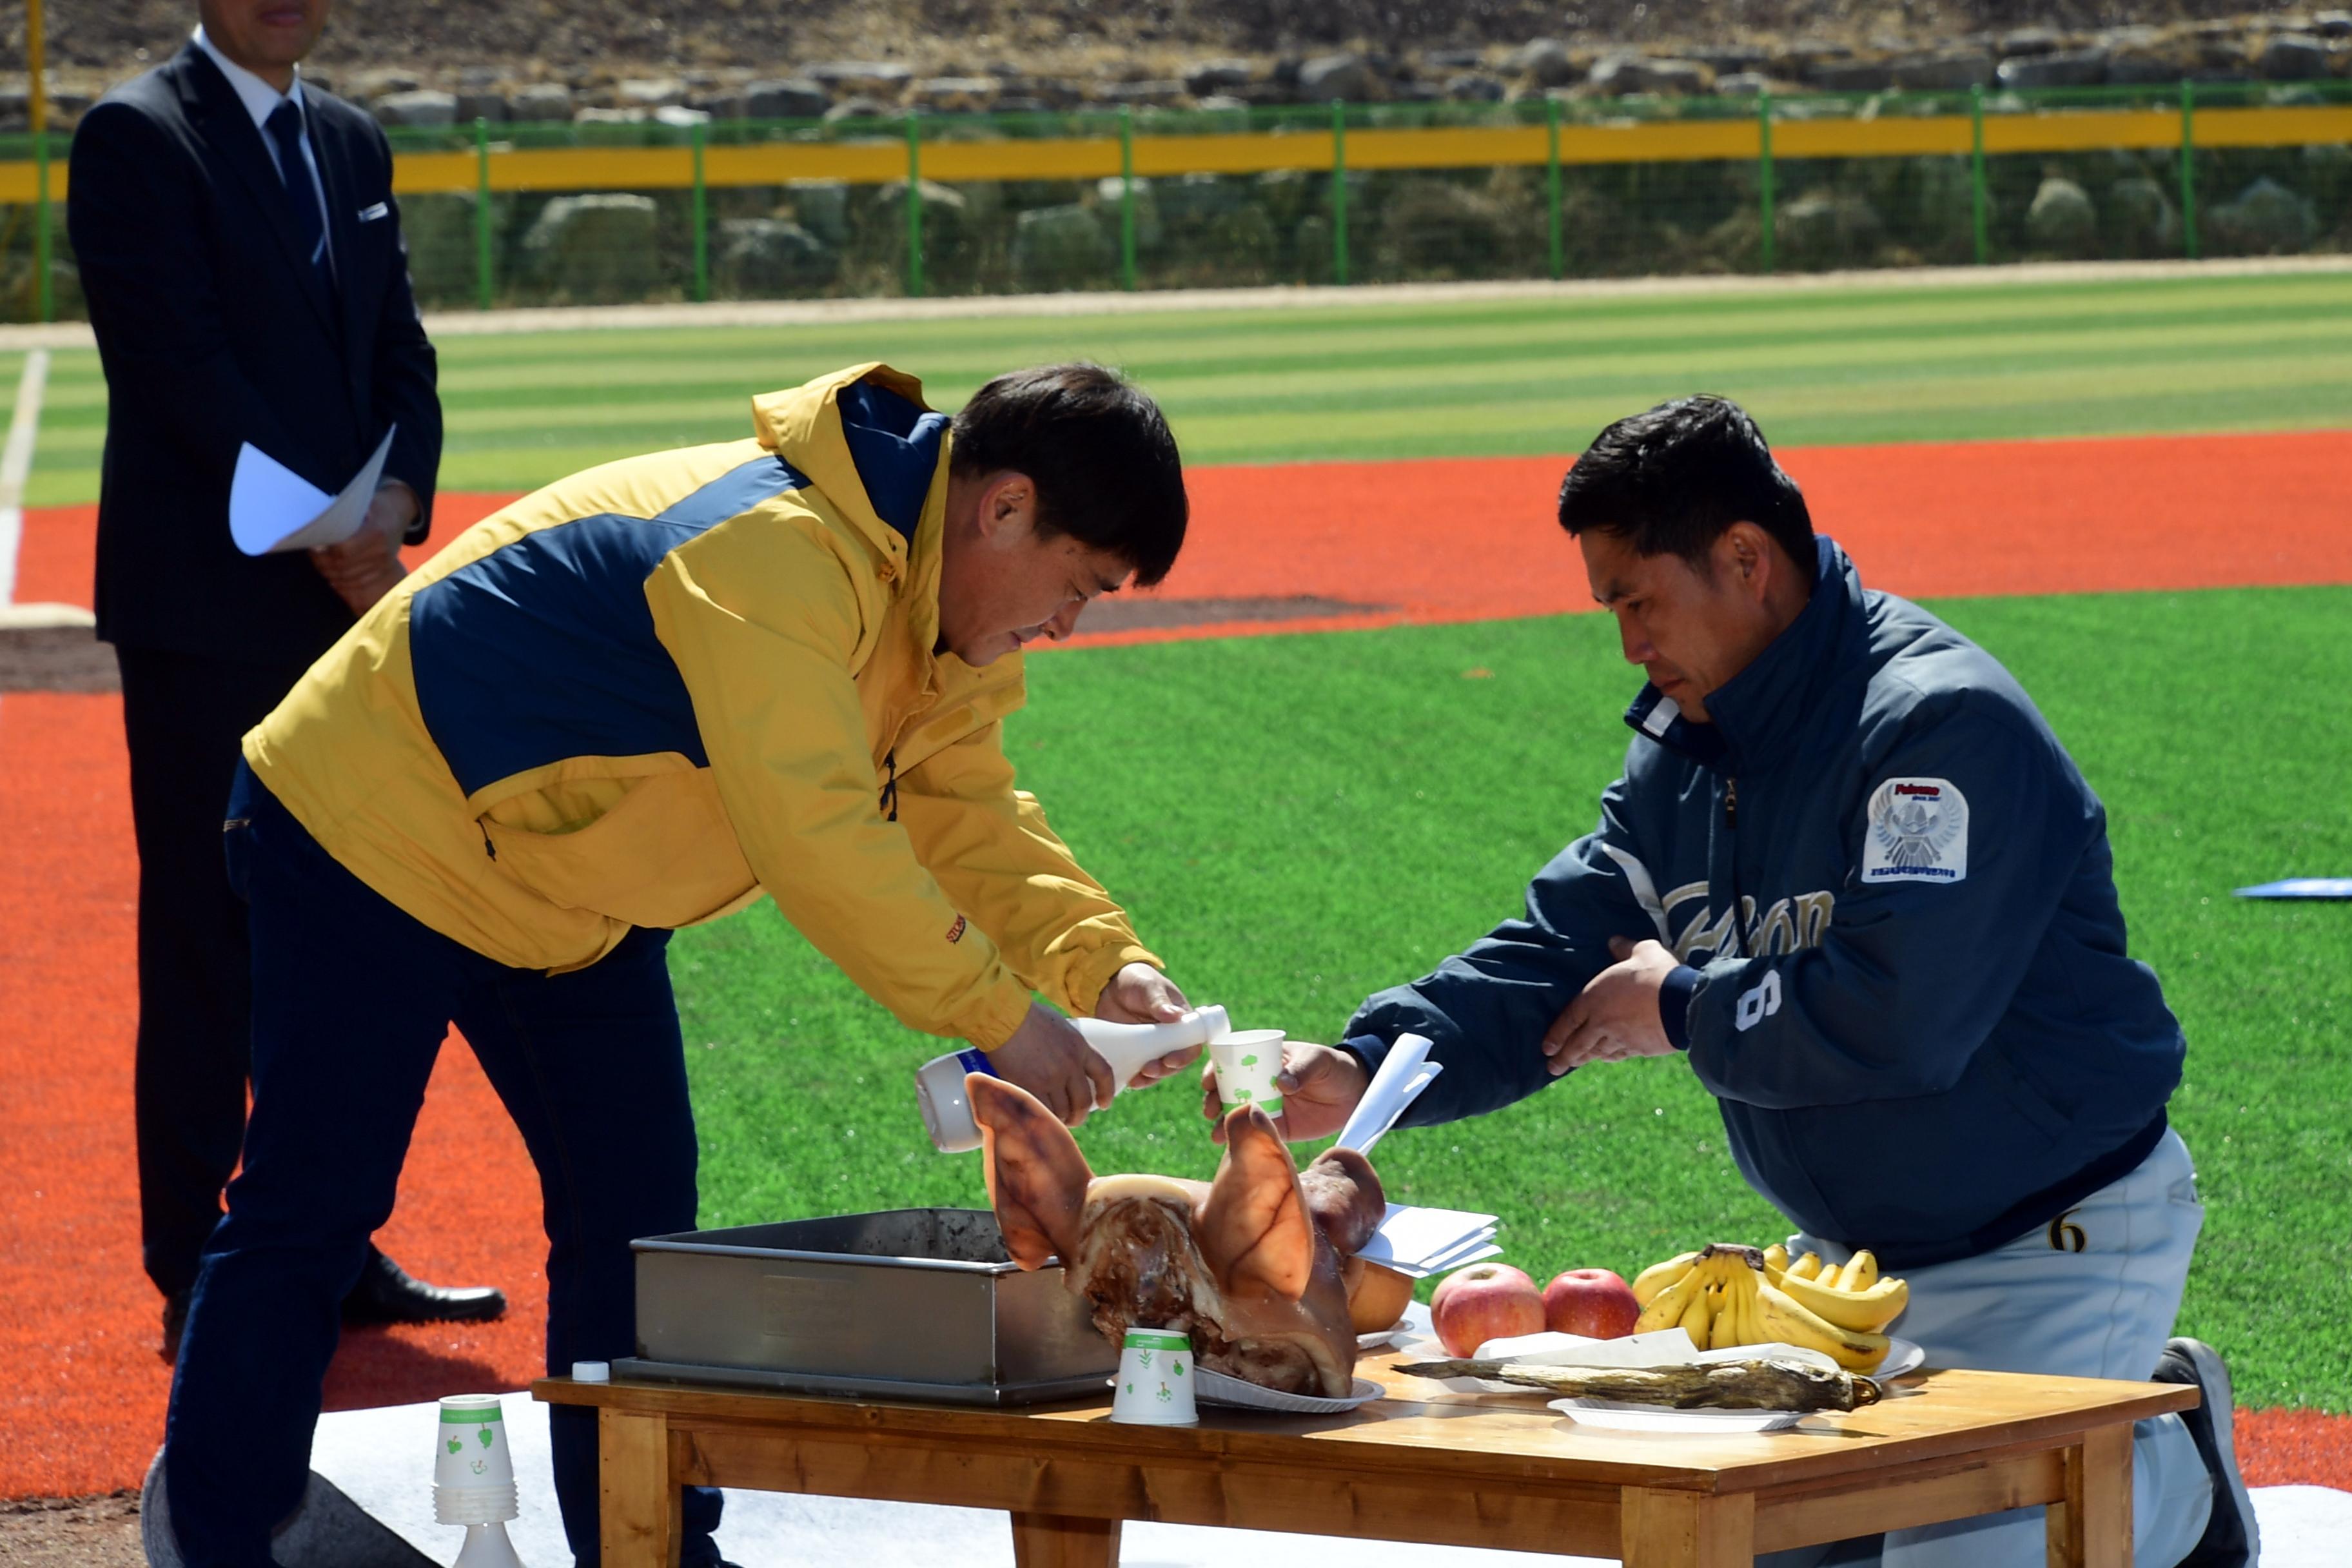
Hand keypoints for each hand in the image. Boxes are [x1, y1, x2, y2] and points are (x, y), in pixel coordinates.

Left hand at [312, 480, 416, 614]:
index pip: (343, 552)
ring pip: (348, 579)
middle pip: (343, 568)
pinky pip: (358, 587)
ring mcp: (383, 566)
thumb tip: (318, 531)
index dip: (324, 553)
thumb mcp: (361, 504)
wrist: (398, 512)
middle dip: (323, 565)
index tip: (313, 547)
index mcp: (376, 534)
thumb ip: (342, 518)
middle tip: (313, 556)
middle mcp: (381, 553)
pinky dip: (341, 584)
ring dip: (329, 574)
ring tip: (320, 564)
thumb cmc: (375, 506)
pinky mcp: (383, 575)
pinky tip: (332, 576)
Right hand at [984, 1001, 1116, 1127]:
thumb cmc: (1027, 1017)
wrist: (1004, 1018)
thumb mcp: (1059, 1026)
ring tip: (1055, 1120)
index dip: (1106, 1092)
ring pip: (1064, 1110)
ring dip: (1062, 1119)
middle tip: (1074, 1119)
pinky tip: (1042, 1117)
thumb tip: (1070, 1059)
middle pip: (1083, 1100)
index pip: (1104, 1073)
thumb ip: (1068, 1045)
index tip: (1104, 1104)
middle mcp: (1070, 1064)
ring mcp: (1051, 1078)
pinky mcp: (1032, 1087)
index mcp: (1079, 1046)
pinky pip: (1044, 1111)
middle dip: (1080, 1114)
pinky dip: (1045, 1117)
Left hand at [1096, 962, 1198, 1088]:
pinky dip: (1137, 1078)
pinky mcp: (1137, 1053)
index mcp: (1183, 1021)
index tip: (1170, 1060)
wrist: (1110, 985)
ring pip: (1159, 1070)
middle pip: (1176, 1063)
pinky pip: (1141, 1071)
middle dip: (1164, 1070)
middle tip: (1148, 1070)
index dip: (1185, 1056)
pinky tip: (1129, 1081)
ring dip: (1151, 1078)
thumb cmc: (1138, 981)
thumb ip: (1160, 1001)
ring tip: (1137, 1079)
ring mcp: (1154, 1047)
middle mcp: (1172, 1038)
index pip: (1192, 1044)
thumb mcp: (1148, 987)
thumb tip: (1176, 1016)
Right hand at [1201, 1041, 1367, 1144]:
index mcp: (1263, 1062)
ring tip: (1217, 1134)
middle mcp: (1259, 1085)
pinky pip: (1257, 1135)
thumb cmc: (1333, 1066)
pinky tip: (1233, 1147)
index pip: (1231, 1063)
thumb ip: (1301, 1068)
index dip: (1215, 1071)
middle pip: (1227, 1092)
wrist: (1355, 1094)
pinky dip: (1244, 1141)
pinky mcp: (1278, 1129)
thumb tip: (1282, 1083)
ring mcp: (1267, 1107)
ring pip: (1237, 1116)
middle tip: (1211, 1110)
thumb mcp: (1318, 1059)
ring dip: (1223, 1124)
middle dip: (1213, 1101)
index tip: (1209, 1082)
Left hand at [1543, 935, 1680, 1073]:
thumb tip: (1614, 941)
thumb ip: (1624, 948)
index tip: (1546, 1047)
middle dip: (1564, 1057)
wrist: (1682, 1003)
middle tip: (1552, 1067)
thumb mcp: (1641, 951)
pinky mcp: (1639, 1048)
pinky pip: (1618, 1055)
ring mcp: (1620, 1038)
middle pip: (1578, 1044)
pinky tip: (1605, 1058)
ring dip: (1584, 1059)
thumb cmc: (1657, 974)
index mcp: (1594, 999)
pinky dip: (1608, 1057)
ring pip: (1597, 1052)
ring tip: (1574, 1064)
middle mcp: (1602, 1023)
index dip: (1556, 1035)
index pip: (1568, 1020)